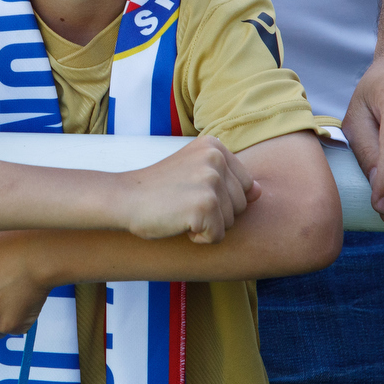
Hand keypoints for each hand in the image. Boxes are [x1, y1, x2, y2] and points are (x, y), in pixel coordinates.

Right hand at [113, 136, 258, 243]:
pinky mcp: (205, 206)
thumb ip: (227, 177)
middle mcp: (216, 158)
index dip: (219, 198)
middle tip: (182, 203)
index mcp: (215, 145)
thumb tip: (260, 192)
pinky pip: (217, 236)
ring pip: (231, 222)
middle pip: (240, 205)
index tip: (190, 192)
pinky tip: (178, 222)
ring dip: (207, 225)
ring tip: (180, 211)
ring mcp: (211, 181)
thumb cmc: (157, 189)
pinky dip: (198, 238)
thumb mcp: (194, 171)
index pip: (245, 185)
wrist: (123, 198)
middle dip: (215, 213)